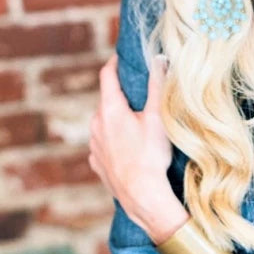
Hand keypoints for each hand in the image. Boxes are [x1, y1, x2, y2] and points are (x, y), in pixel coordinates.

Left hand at [89, 54, 183, 238]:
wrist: (141, 195)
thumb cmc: (151, 155)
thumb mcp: (157, 117)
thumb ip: (157, 85)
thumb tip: (159, 59)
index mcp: (110, 109)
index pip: (106, 76)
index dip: (113, 64)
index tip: (119, 58)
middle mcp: (96, 124)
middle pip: (107, 102)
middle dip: (120, 97)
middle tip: (136, 96)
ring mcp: (94, 145)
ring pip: (104, 125)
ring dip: (116, 121)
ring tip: (135, 126)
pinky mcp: (97, 163)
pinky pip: (103, 146)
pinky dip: (113, 142)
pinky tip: (127, 150)